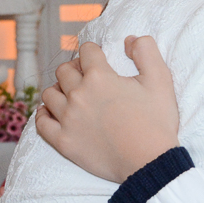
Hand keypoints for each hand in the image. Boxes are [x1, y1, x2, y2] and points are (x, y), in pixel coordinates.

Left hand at [37, 37, 179, 182]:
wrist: (149, 163)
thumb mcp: (161, 81)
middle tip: (86, 78)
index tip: (99, 59)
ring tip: (72, 97)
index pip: (86, 51)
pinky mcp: (63, 142)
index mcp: (100, 76)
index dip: (94, 52)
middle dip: (75, 69)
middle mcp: (78, 94)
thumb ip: (146, 51)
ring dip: (59, 90)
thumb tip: (130, 40)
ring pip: (49, 94)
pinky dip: (45, 115)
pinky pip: (41, 123)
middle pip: (64, 70)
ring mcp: (67, 119)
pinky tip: (54, 114)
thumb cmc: (156, 122)